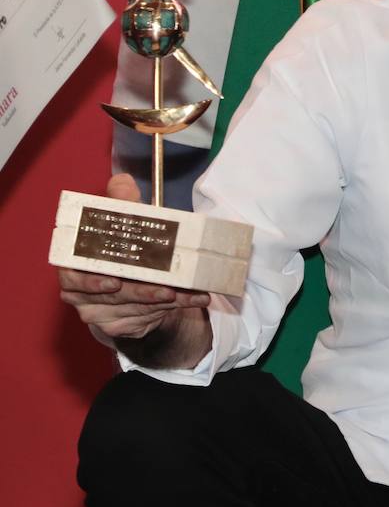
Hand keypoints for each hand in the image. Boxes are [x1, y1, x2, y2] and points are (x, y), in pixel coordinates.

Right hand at [56, 175, 209, 341]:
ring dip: (165, 299)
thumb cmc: (124, 249)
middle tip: (167, 287)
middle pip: (111, 295)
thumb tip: (122, 182)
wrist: (135, 282)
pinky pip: (151, 316)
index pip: (74, 276)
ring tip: (190, 289)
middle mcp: (82, 293)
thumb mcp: (124, 223)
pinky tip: (196, 297)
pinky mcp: (121, 324)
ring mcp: (100, 312)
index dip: (92, 281)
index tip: (114, 281)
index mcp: (75, 266)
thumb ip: (122, 204)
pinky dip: (177, 306)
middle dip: (141, 291)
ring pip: (135, 307)